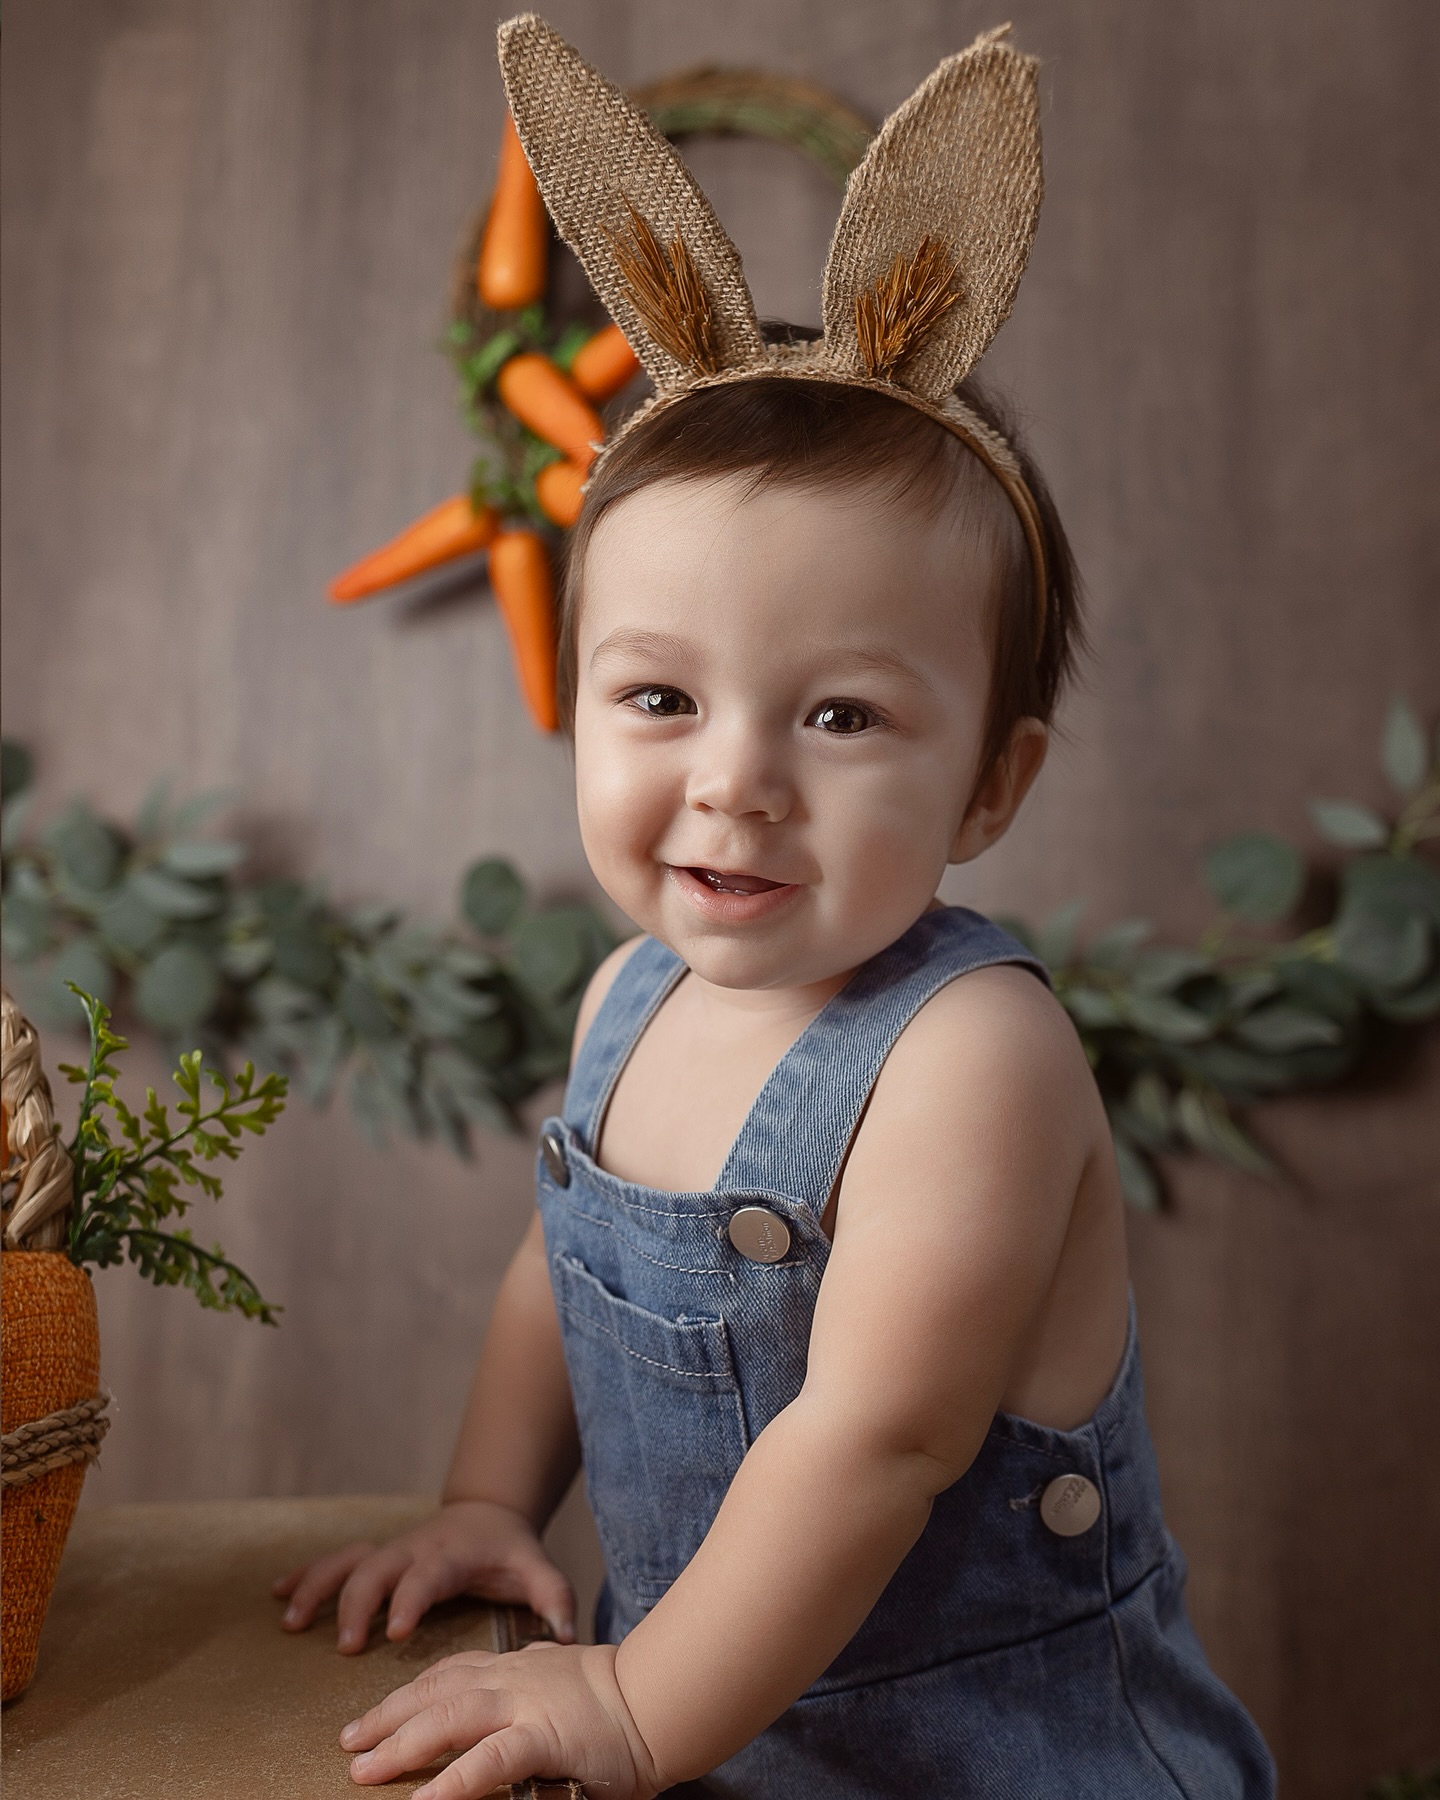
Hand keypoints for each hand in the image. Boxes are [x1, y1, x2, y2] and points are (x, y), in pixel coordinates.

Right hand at [271, 1499, 575, 1652]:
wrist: (488, 1512)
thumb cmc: (509, 1550)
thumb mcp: (537, 1569)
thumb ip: (555, 1600)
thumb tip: (570, 1637)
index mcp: (451, 1555)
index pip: (428, 1576)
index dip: (410, 1599)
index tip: (394, 1631)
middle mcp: (415, 1549)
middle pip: (377, 1570)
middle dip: (359, 1604)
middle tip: (348, 1646)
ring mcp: (391, 1549)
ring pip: (348, 1561)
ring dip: (319, 1588)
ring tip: (293, 1623)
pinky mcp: (377, 1553)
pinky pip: (335, 1559)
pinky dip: (306, 1573)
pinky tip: (278, 1594)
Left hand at [340, 1640, 664, 1798]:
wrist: (662, 1694)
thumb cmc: (621, 1698)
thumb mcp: (564, 1684)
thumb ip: (534, 1690)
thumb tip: (511, 1708)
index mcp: (517, 1667)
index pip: (450, 1672)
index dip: (407, 1694)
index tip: (373, 1715)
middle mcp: (512, 1678)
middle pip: (434, 1691)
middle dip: (386, 1717)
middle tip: (347, 1743)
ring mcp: (525, 1705)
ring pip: (448, 1717)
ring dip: (401, 1744)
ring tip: (363, 1770)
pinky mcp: (543, 1738)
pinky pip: (488, 1761)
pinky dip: (452, 1781)